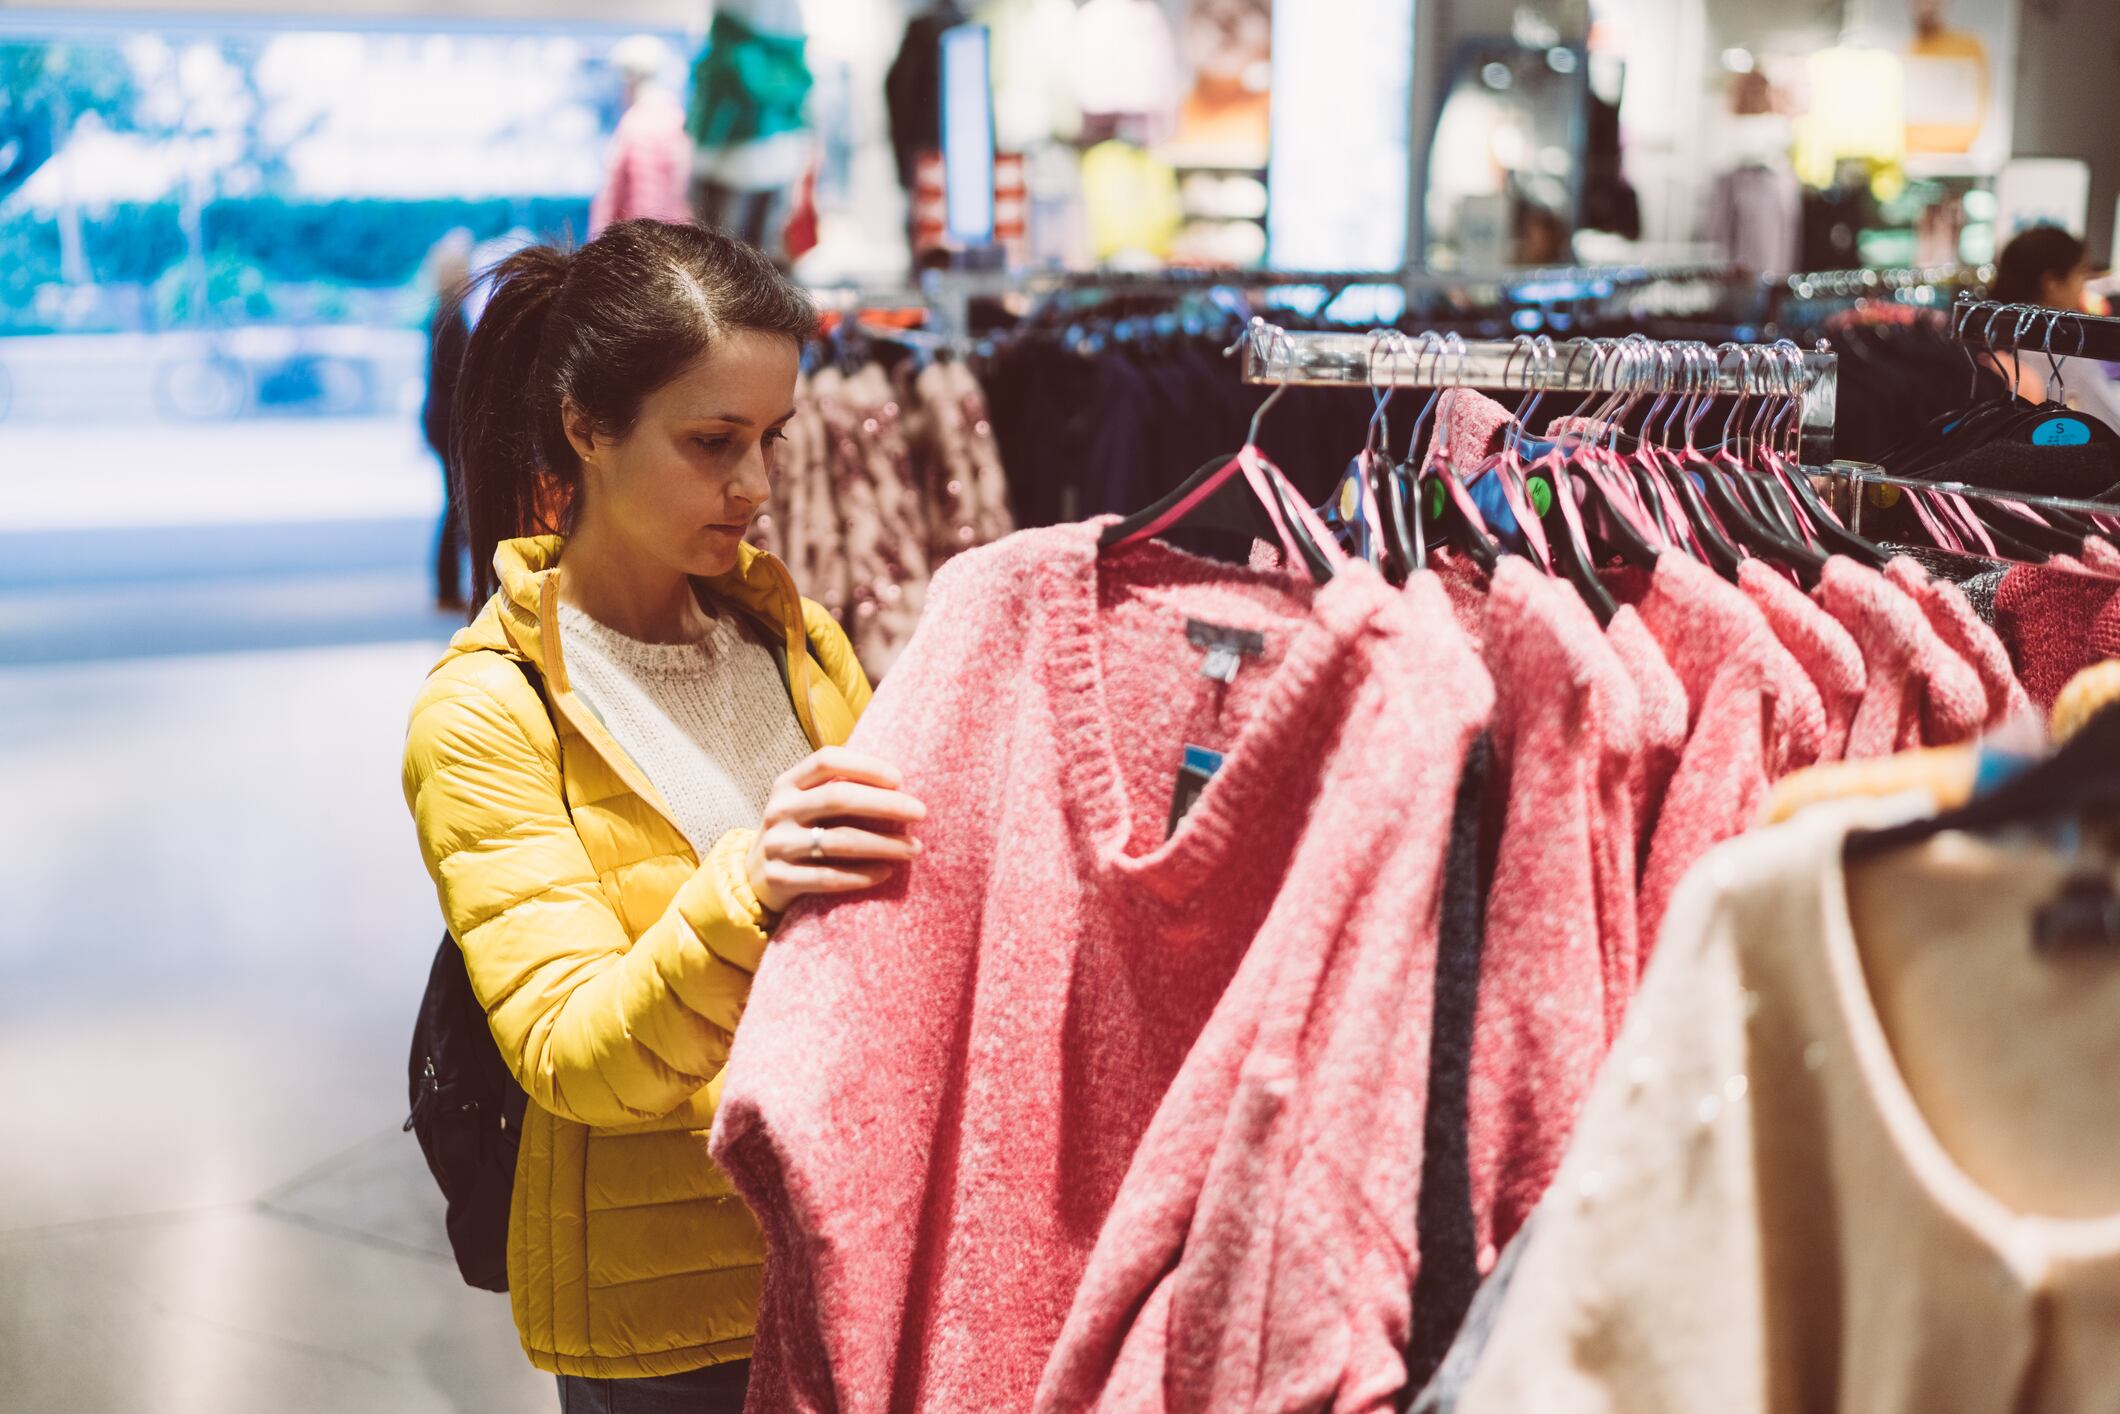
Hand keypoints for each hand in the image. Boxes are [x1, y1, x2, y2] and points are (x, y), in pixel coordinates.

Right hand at [745, 747, 925, 914]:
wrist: (755, 876)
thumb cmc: (799, 831)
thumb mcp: (806, 803)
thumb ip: (839, 788)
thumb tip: (901, 783)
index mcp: (788, 783)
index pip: (827, 761)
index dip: (865, 765)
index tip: (900, 778)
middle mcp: (779, 810)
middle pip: (838, 798)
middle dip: (886, 804)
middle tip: (920, 812)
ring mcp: (777, 845)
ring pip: (838, 841)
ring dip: (883, 845)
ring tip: (914, 848)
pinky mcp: (779, 878)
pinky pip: (828, 877)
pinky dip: (862, 876)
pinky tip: (887, 872)